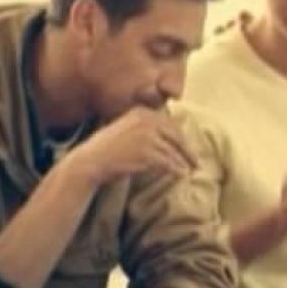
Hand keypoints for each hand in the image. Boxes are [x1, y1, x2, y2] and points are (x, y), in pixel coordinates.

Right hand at [67, 106, 196, 185]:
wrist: (89, 162)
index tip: (188, 148)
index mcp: (142, 112)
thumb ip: (145, 128)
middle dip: (187, 150)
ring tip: (190, 171)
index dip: (181, 138)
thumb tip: (168, 137)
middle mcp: (146, 120)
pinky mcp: (147, 153)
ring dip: (183, 162)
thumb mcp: (125, 129)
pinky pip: (168, 163)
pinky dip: (176, 170)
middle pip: (176, 136)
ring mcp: (147, 136)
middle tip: (196, 162)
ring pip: (173, 151)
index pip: (169, 124)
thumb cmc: (106, 149)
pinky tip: (181, 175)